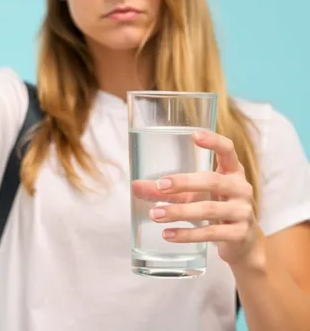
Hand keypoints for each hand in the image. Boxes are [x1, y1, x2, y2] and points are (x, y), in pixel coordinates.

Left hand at [132, 130, 258, 265]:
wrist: (241, 243)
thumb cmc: (214, 208)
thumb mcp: (192, 195)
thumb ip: (166, 190)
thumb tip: (135, 186)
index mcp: (232, 171)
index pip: (227, 150)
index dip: (213, 141)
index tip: (194, 134)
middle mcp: (241, 188)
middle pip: (212, 180)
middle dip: (183, 182)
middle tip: (160, 185)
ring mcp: (243, 211)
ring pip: (208, 209)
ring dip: (179, 211)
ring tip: (155, 215)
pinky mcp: (239, 234)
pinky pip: (211, 233)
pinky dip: (187, 234)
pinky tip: (168, 234)